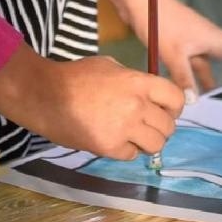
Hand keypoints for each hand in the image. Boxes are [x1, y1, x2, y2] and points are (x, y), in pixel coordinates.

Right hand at [0, 47, 184, 158]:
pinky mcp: (109, 147)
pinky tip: (115, 142)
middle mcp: (137, 106)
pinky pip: (132, 155)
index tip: (167, 110)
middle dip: (161, 127)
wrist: (45, 96)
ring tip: (135, 137)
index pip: (176, 98)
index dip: (175, 107)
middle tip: (148, 126)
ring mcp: (124, 128)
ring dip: (148, 142)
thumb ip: (133, 80)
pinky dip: (127, 151)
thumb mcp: (110, 66)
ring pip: (156, 145)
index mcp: (139, 83)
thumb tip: (148, 93)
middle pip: (169, 125)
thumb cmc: (75, 77)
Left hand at [101, 0, 221, 92]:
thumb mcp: (171, 52)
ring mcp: (203, 42)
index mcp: (217, 39)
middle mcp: (215, 40)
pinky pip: (209, 65)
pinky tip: (208, 93)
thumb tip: (195, 103)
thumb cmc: (159, 21)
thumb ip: (184, 77)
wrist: (142, 0)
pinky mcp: (188, 46)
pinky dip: (213, 78)